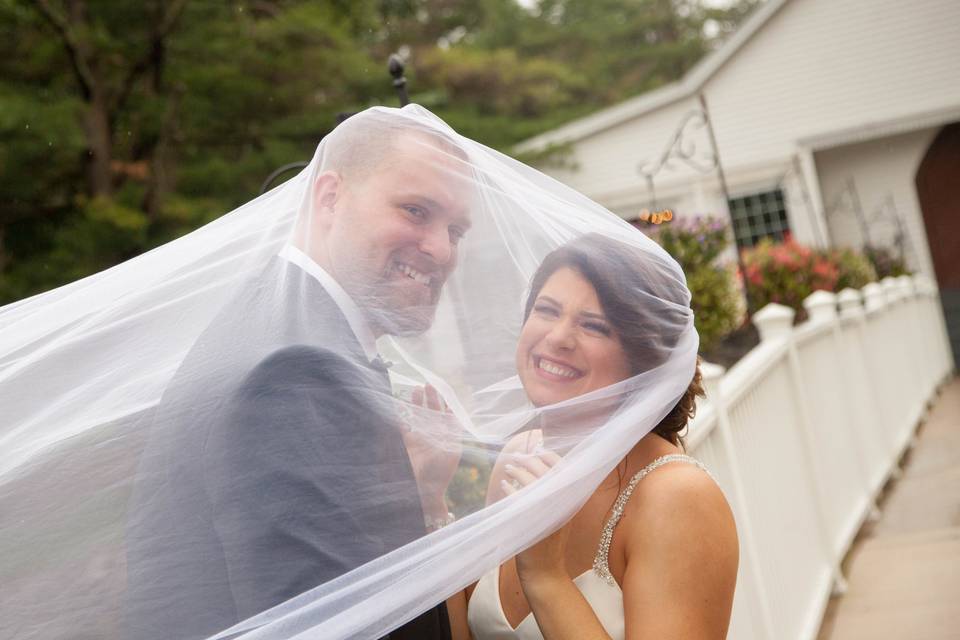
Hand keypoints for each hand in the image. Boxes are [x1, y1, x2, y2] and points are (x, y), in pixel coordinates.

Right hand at [401, 384, 463, 516]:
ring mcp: (419, 439)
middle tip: (427, 384)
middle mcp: (433, 436)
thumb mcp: (452, 451)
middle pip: (431, 412)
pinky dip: (401, 414)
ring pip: (417, 415)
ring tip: (415, 389)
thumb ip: (453, 432)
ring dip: (416, 403)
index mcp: (446, 438)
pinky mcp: (406, 443)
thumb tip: (454, 414)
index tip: (444, 391)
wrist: (424, 489)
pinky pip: (403, 424)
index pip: (446, 416)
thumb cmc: (441, 472)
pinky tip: (400, 403)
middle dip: (430, 398)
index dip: (445, 403)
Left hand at [501, 450, 569, 585]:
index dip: (548, 455)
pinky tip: (505, 485)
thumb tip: (543, 465)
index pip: (563, 467)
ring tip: (509, 468)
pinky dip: (510, 488)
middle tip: (517, 457)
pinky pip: (517, 497)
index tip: (536, 450)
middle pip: (545, 470)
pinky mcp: (530, 520)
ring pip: (531, 481)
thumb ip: (558, 492)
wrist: (545, 571)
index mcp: (572, 500)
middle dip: (529, 459)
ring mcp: (547, 512)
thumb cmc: (550, 541)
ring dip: (518, 471)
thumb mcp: (561, 514)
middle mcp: (562, 504)